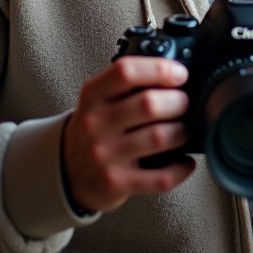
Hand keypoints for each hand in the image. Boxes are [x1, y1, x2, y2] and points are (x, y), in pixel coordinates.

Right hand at [61, 57, 195, 213]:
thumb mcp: (98, 99)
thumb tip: (174, 74)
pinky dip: (181, 168)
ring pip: (158, 137)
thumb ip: (127, 84)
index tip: (179, 74)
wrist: (67, 171)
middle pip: (149, 104)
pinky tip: (185, 162)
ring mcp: (105, 155)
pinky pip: (160, 177)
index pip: (126, 72)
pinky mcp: (116, 183)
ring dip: (182, 132)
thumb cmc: (94, 128)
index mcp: (93, 95)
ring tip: (184, 129)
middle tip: (185, 103)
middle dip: (178, 101)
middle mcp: (96, 123)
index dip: (159, 69)